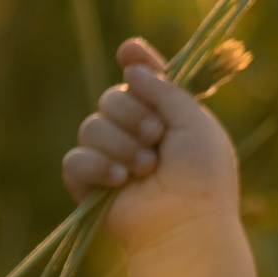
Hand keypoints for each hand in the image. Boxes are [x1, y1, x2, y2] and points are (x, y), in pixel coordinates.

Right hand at [61, 37, 239, 254]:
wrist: (188, 224)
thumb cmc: (202, 177)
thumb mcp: (195, 121)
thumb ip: (165, 87)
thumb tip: (131, 61)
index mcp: (165, 118)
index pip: (142, 81)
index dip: (135, 62)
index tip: (129, 52)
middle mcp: (136, 135)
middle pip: (110, 98)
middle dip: (133, 114)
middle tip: (157, 139)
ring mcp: (111, 160)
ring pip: (91, 126)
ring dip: (121, 144)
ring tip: (146, 169)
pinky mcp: (89, 186)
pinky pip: (75, 159)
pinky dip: (97, 166)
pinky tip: (120, 181)